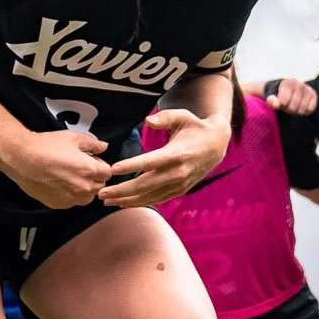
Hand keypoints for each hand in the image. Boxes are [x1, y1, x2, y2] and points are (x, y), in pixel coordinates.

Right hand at [0, 128, 111, 208]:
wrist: (22, 158)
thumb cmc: (46, 146)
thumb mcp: (72, 138)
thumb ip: (92, 144)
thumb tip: (103, 147)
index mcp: (90, 170)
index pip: (108, 173)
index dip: (100, 165)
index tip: (91, 160)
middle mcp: (83, 187)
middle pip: (100, 186)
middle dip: (94, 178)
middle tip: (79, 168)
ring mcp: (71, 198)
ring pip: (87, 197)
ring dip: (84, 189)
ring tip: (70, 177)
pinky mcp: (59, 204)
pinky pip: (71, 202)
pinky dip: (70, 195)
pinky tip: (59, 183)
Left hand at [99, 108, 228, 207]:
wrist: (216, 146)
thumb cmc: (195, 127)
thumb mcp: (183, 116)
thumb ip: (165, 117)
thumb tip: (148, 120)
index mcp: (177, 153)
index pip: (150, 162)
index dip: (131, 166)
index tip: (113, 169)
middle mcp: (178, 172)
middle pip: (145, 185)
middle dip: (121, 190)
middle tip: (101, 192)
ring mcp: (179, 184)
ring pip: (149, 196)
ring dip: (126, 199)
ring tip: (106, 200)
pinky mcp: (179, 190)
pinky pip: (156, 199)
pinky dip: (139, 202)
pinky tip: (123, 202)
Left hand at [265, 77, 316, 115]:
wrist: (289, 90)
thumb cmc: (279, 95)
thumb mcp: (271, 97)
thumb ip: (271, 100)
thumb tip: (277, 104)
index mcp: (287, 83)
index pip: (283, 102)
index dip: (281, 105)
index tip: (280, 102)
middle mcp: (298, 84)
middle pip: (293, 107)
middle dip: (288, 109)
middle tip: (287, 104)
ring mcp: (307, 89)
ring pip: (302, 109)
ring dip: (296, 111)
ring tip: (293, 105)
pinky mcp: (313, 94)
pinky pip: (310, 109)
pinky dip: (305, 111)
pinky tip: (301, 106)